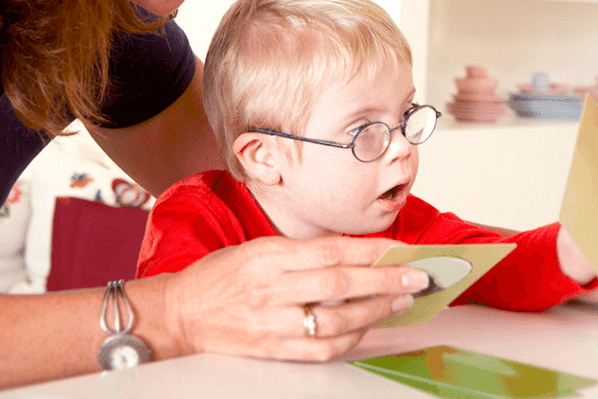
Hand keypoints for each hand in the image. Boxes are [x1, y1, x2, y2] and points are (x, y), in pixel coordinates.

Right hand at [162, 236, 428, 360]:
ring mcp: (272, 323)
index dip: (371, 250)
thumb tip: (355, 253)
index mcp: (268, 256)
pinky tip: (368, 327)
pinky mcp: (272, 350)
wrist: (180, 313)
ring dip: (375, 311)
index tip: (401, 249)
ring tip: (401, 302)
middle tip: (417, 277)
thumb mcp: (257, 248)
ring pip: (335, 320)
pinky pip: (320, 349)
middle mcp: (271, 289)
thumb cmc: (220, 275)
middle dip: (384, 281)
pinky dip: (350, 339)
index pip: (331, 251)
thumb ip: (302, 252)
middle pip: (339, 284)